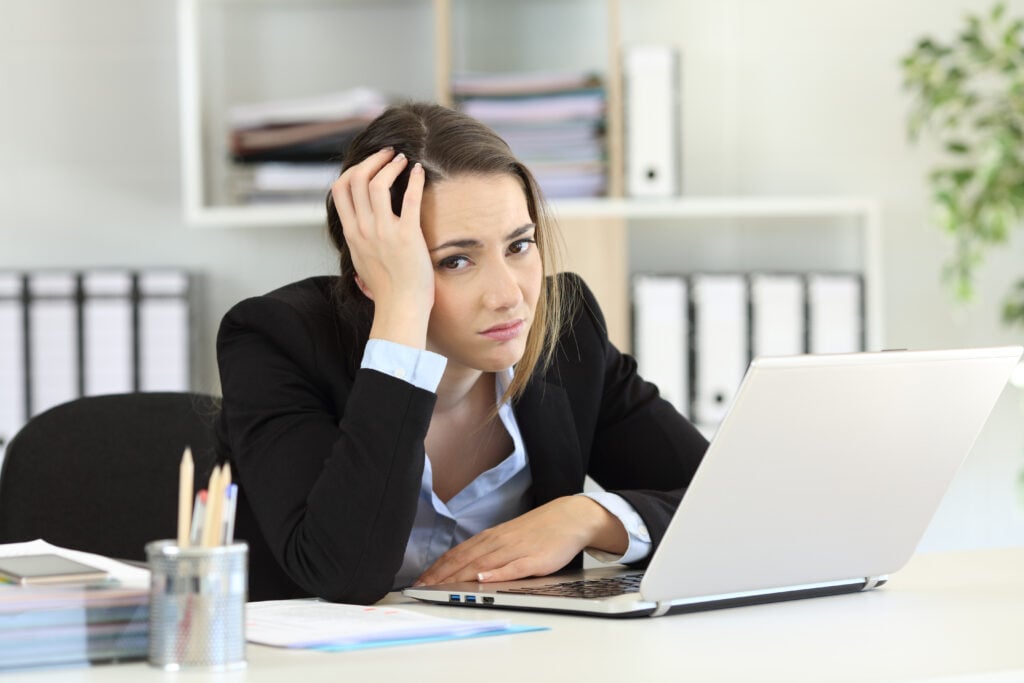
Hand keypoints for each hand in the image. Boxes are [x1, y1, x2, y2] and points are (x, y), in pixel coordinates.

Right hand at [331, 148, 432, 347]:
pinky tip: (419, 172)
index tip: (369, 165)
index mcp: (351, 234)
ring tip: (403, 160)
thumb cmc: (387, 291)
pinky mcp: (407, 236)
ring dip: (390, 165)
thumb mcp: (363, 267)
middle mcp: (363, 230)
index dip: (353, 169)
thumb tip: (356, 254)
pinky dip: (413, 180)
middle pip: (355, 179)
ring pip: (377, 183)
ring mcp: (383, 232)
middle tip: (389, 154)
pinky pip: (408, 199)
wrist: (401, 309)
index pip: (339, 189)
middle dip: (372, 160)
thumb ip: (358, 251)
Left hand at [414, 496, 628, 585]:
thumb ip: (487, 551)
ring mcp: (515, 551)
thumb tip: (463, 566)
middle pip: (464, 560)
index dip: (437, 567)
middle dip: (440, 575)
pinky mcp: (534, 560)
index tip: (419, 580)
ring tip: (440, 587)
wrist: (569, 517)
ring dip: (458, 576)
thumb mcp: (508, 538)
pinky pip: (512, 568)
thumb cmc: (538, 531)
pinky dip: (496, 573)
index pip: (457, 554)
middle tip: (420, 588)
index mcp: (491, 538)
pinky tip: (482, 578)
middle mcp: (498, 543)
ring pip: (481, 564)